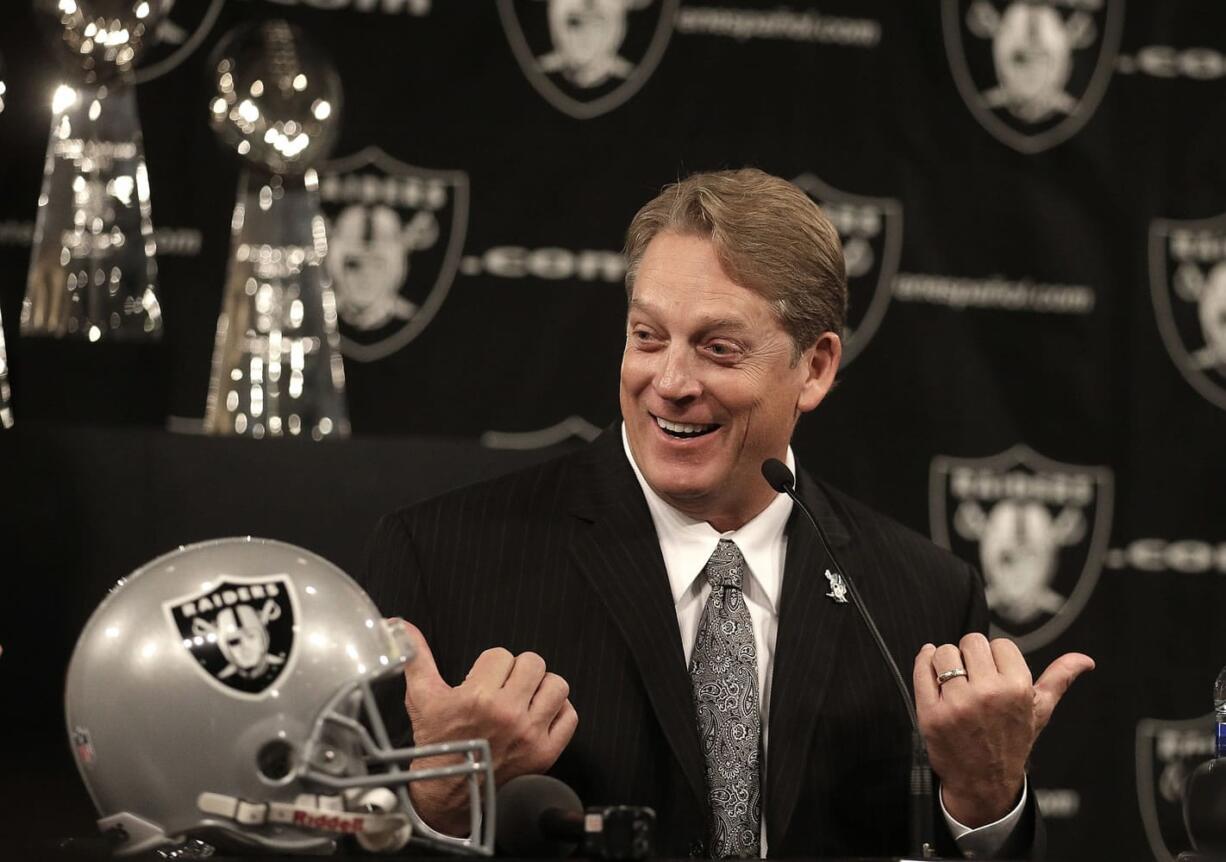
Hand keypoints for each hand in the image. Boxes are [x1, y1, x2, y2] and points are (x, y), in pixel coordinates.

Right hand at [396, 620, 578, 834]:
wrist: (448, 792)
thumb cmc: (437, 745)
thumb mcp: (422, 698)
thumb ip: (417, 657)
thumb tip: (402, 626)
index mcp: (478, 698)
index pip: (501, 654)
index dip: (490, 665)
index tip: (481, 681)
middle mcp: (507, 714)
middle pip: (533, 663)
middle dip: (517, 671)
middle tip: (504, 687)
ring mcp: (530, 734)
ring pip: (556, 686)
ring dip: (541, 688)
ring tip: (524, 698)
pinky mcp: (546, 752)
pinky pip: (569, 717)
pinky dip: (558, 713)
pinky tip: (538, 716)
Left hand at [913, 633, 1093, 827]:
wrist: (984, 782)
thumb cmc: (1012, 743)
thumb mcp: (1040, 711)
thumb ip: (1059, 679)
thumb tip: (1085, 660)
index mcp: (1017, 689)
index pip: (999, 643)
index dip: (995, 657)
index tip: (993, 673)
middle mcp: (988, 694)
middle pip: (971, 642)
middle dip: (971, 656)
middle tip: (973, 677)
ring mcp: (957, 704)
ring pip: (944, 652)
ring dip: (945, 661)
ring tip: (954, 680)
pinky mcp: (931, 713)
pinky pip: (921, 670)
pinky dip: (924, 663)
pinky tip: (932, 671)